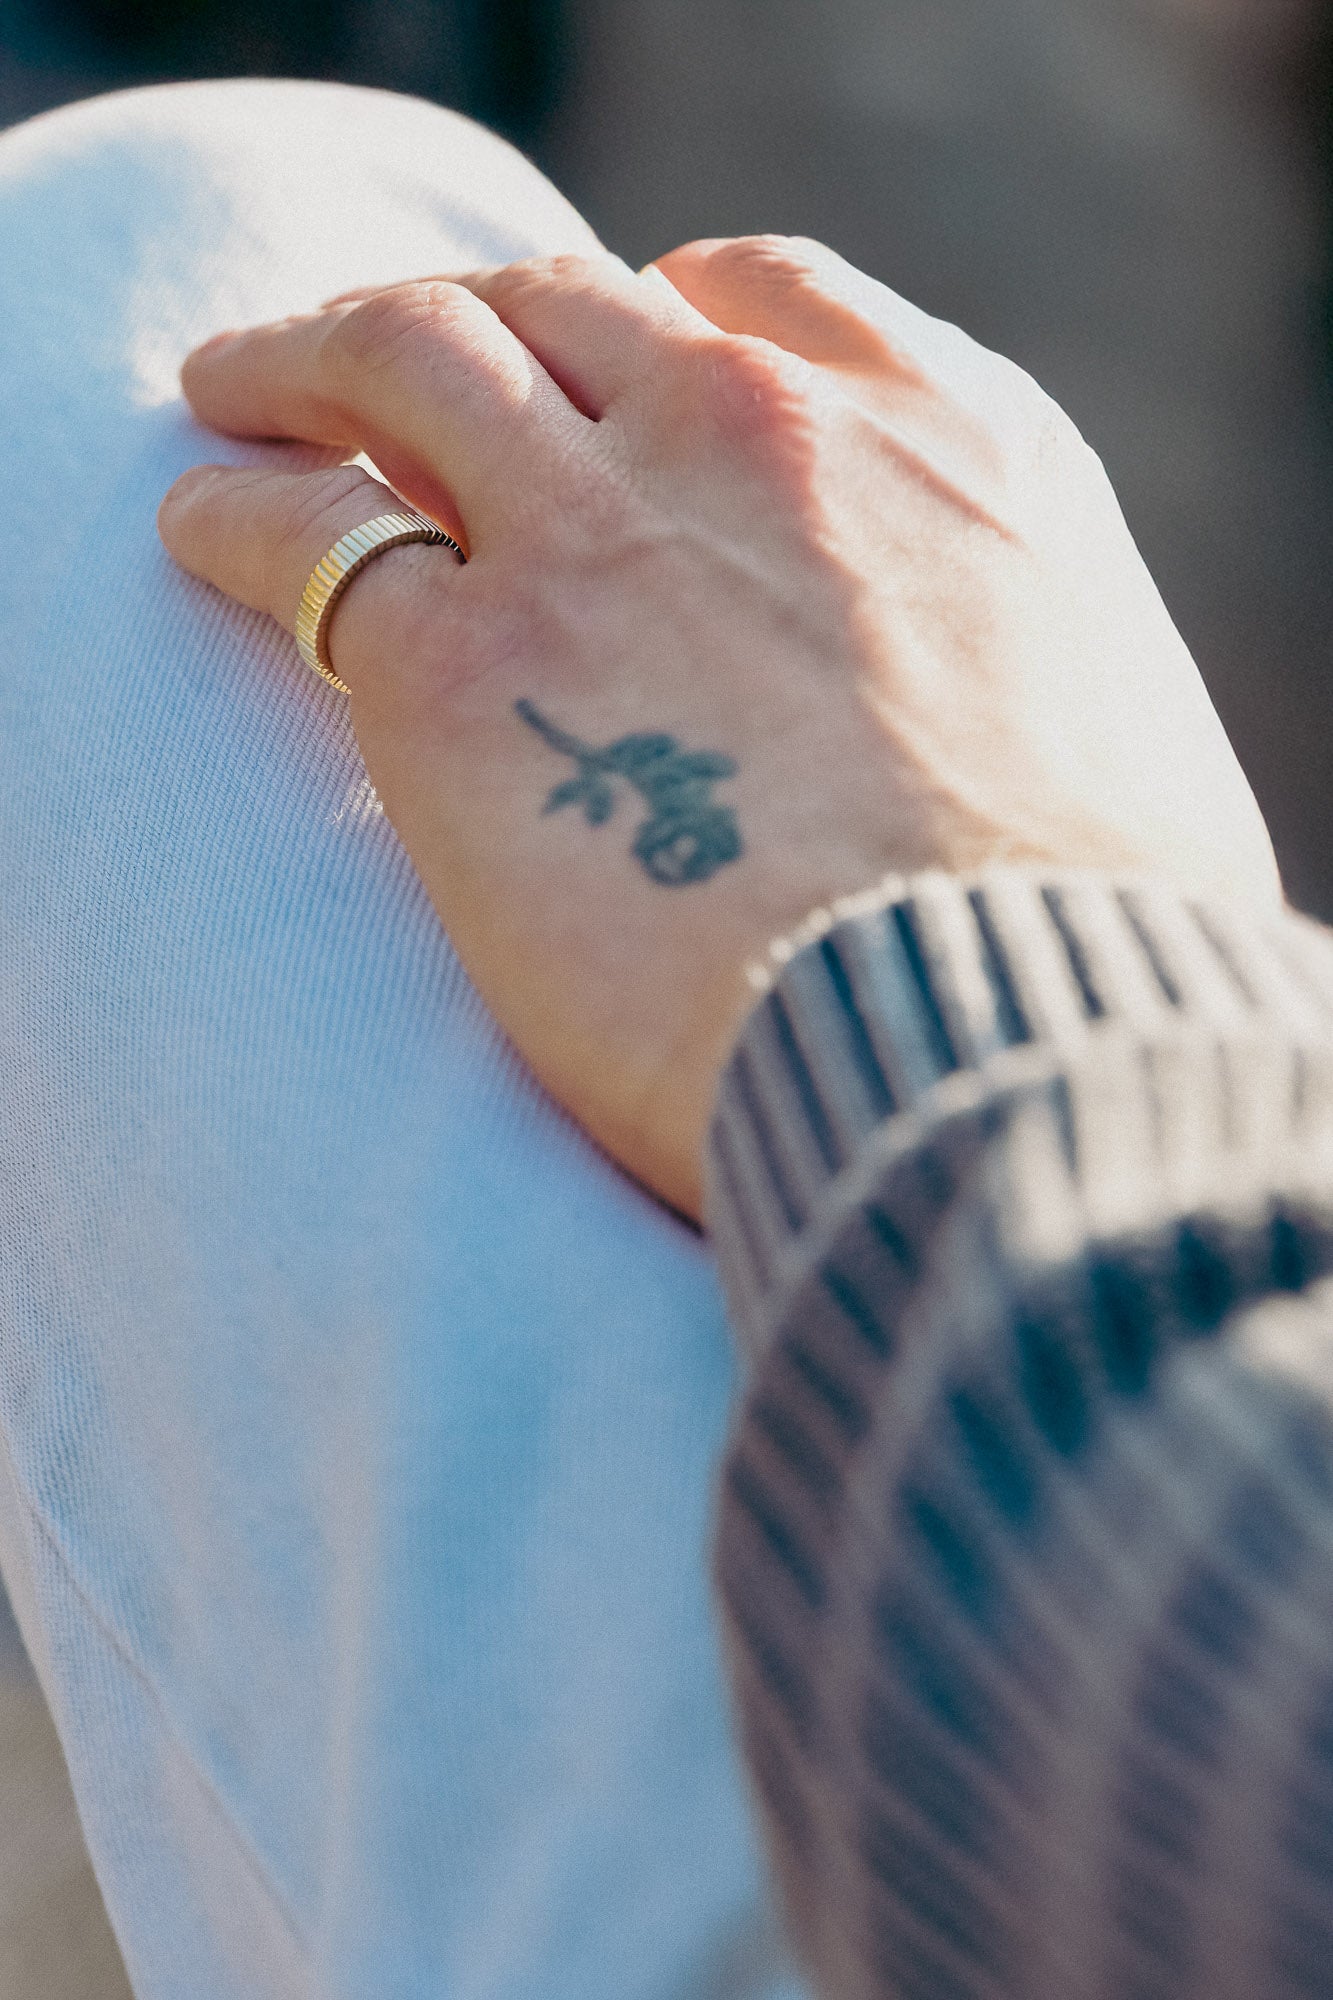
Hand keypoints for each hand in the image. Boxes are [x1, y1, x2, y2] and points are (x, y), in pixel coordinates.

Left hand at [158, 236, 1278, 1217]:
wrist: (985, 1038)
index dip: (652, 319)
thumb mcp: (1122, 721)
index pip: (758, 298)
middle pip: (557, 306)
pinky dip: (236, 515)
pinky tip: (203, 529)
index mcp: (942, 442)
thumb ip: (1018, 643)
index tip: (597, 367)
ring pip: (407, 356)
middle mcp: (764, 438)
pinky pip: (304, 538)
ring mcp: (603, 529)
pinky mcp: (463, 667)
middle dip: (457, 318)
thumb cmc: (1086, 942)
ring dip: (306, 357)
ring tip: (236, 390)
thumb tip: (958, 692)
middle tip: (373, 359)